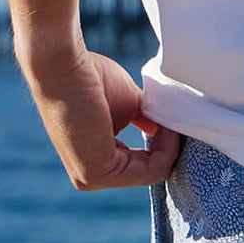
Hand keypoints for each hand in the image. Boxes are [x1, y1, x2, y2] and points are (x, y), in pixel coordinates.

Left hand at [21, 44, 182, 189]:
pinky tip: (166, 127)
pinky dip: (165, 150)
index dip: (162, 142)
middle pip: (147, 169)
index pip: (139, 162)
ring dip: (169, 146)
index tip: (174, 118)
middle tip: (178, 120)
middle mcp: (91, 173)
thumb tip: (164, 125)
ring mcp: (91, 176)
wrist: (65, 65)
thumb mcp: (126, 103)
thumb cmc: (90, 77)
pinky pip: (148, 171)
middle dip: (169, 146)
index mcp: (95, 157)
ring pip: (150, 172)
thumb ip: (143, 118)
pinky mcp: (96, 172)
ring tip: (172, 120)